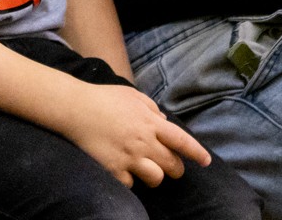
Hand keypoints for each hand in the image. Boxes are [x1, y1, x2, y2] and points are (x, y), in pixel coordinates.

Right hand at [57, 81, 211, 188]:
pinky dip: (131, 181)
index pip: (182, 141)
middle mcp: (143, 142)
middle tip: (174, 168)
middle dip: (177, 169)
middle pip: (172, 164)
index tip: (206, 161)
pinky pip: (131, 184)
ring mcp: (128, 157)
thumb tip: (165, 123)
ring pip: (156, 178)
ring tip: (150, 172)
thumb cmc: (105, 98)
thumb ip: (153, 110)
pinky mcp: (112, 169)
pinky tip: (125, 173)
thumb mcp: (134, 96)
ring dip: (156, 177)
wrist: (75, 109)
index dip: (197, 153)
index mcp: (151, 122)